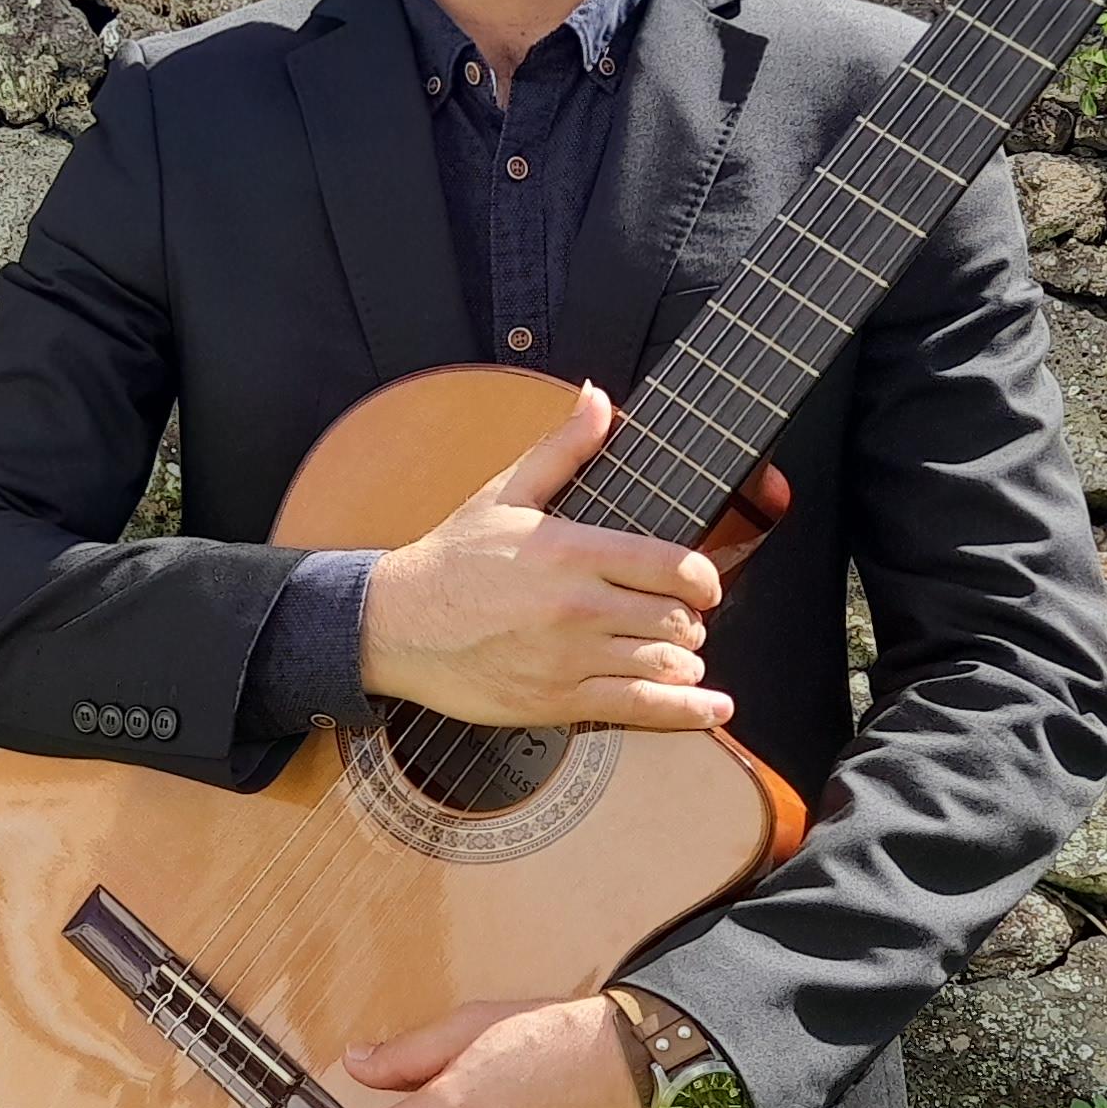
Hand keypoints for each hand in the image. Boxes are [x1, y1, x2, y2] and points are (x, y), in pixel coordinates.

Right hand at [357, 385, 729, 730]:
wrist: (395, 624)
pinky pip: (640, 707)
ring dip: (685, 661)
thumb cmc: (450, 560)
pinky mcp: (556, 700)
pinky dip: (686, 710)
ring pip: (665, 663)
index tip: (704, 586)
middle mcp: (578, 604)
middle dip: (690, 621)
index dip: (703, 579)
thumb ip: (562, 448)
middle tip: (679, 621)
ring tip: (678, 656)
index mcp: (571, 550)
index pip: (672, 565)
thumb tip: (598, 397)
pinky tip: (711, 707)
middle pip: (677, 618)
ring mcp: (569, 657)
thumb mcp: (503, 494)